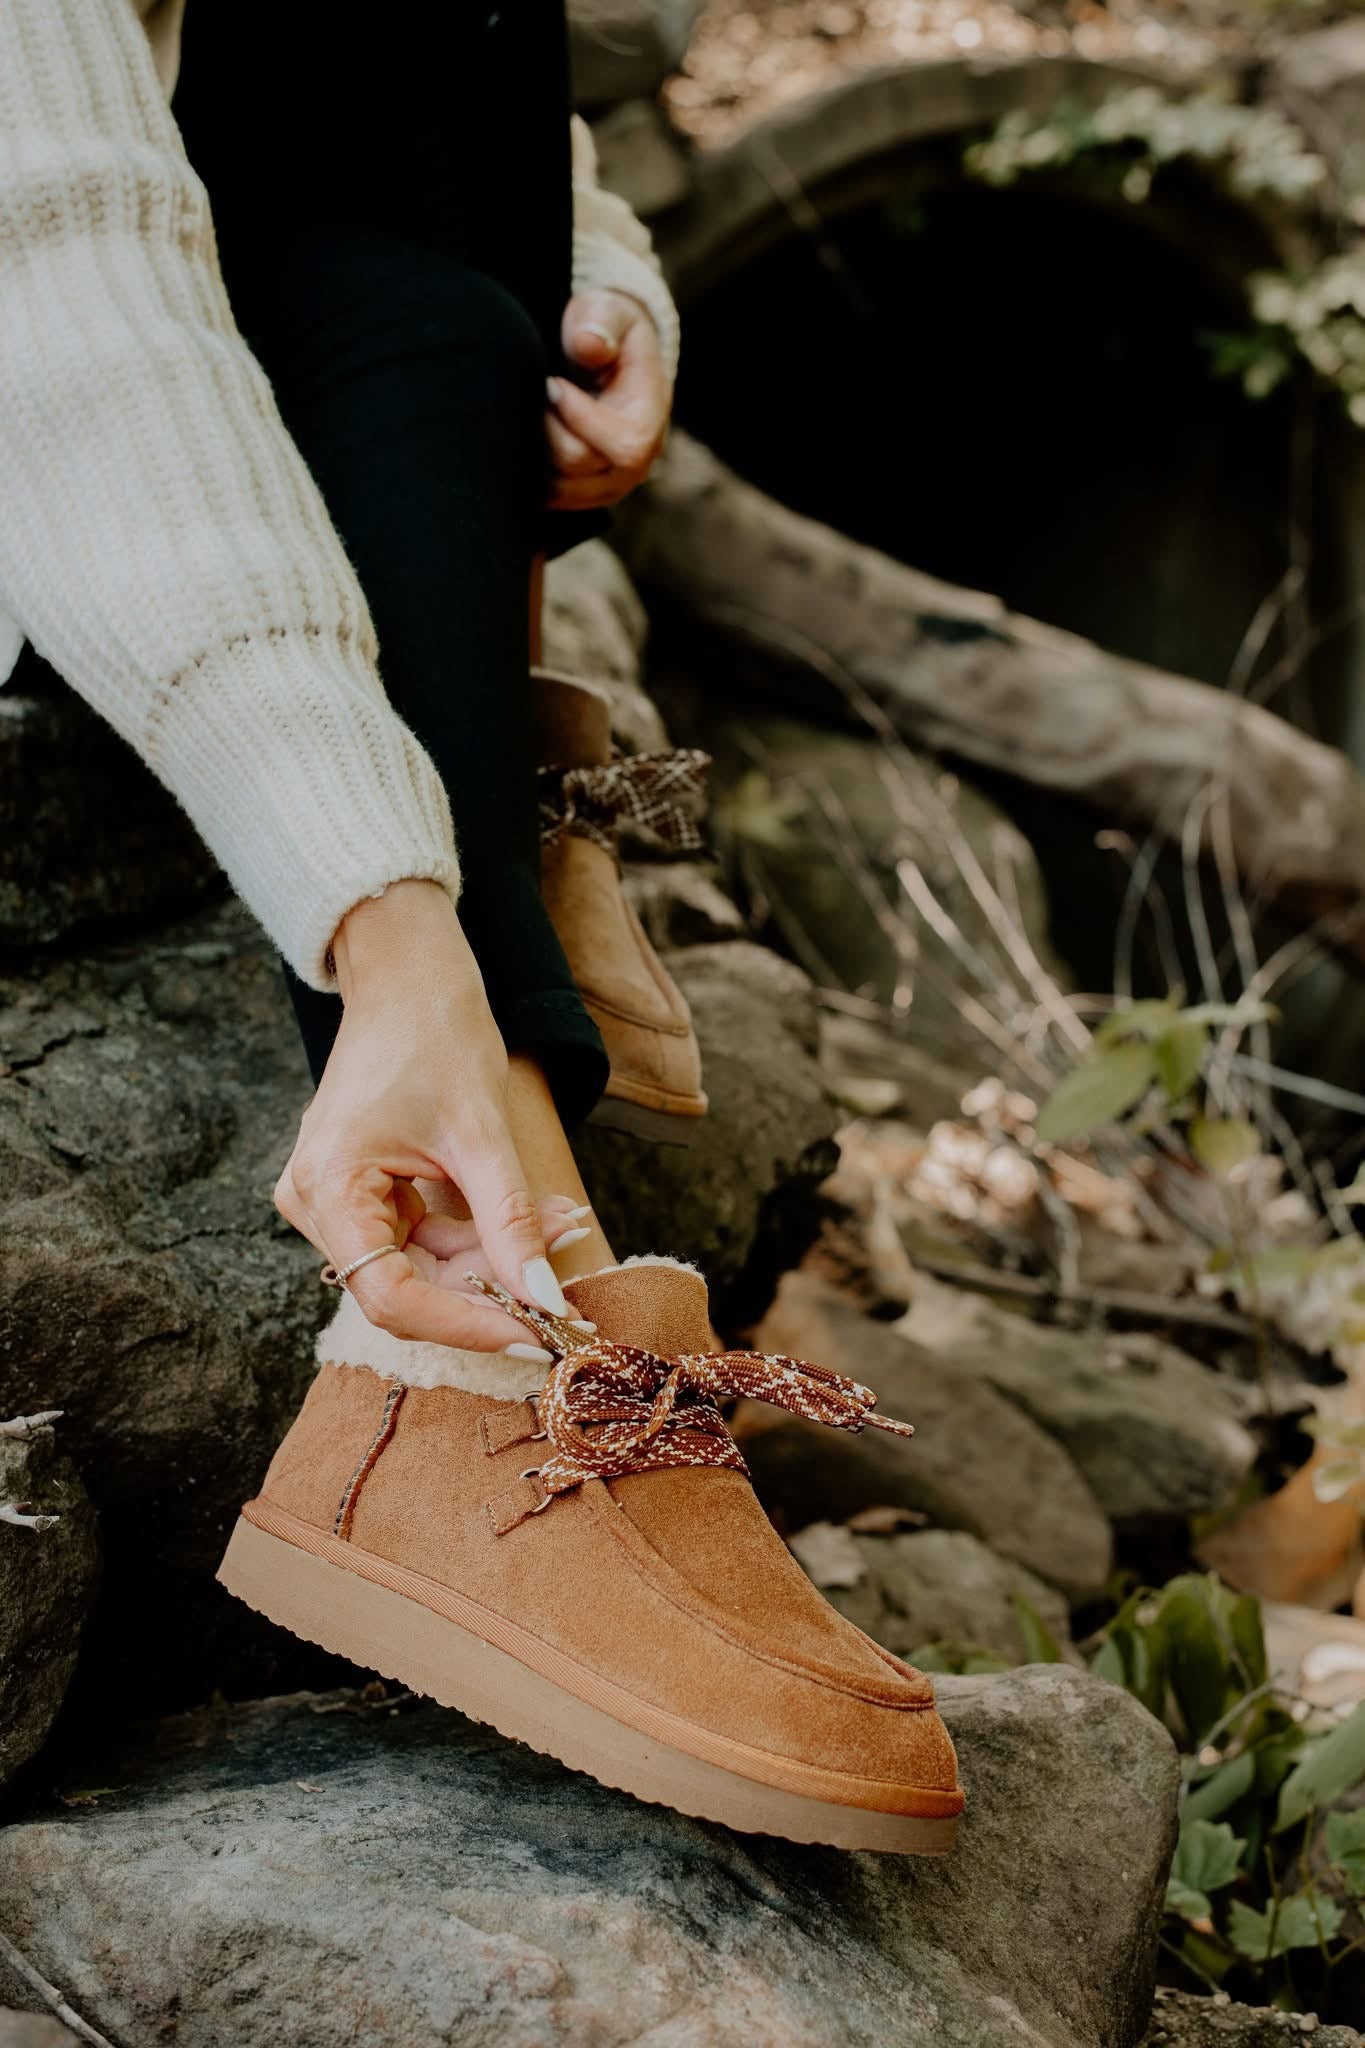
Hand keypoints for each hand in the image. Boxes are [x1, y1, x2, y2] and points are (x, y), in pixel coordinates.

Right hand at [274, 881, 579, 1350]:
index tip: (534, 1333)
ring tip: (562, 1225)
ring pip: (422, 1267)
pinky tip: (537, 1218)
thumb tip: (543, 1299)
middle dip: (490, 1288)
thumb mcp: (481, 1134)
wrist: (408, 975)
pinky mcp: (362, 1193)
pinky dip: (479, 1235)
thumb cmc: (434, 1033)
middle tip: (563, 1289)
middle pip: (407, 1287)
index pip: (391, 1298)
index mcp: (327, 1189)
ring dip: (494, 1259)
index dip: (466, 1324)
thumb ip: (509, 1222)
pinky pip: (423, 1239)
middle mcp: (317, 1204)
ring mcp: (337, 1200)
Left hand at [544, 287, 670, 510]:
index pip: (625, 443)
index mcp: (650, 418)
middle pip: (582, 466)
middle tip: (532, 396)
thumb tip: (589, 345)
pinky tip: (518, 440)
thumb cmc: (607, 329)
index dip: (580, 418)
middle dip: (546, 431)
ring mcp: (610, 483)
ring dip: (532, 455)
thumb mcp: (606, 311)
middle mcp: (636, 461)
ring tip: (525, 415)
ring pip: (561, 490)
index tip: (552, 384)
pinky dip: (528, 474)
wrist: (609, 356)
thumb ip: (600, 322)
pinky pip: (551, 498)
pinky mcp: (585, 492)